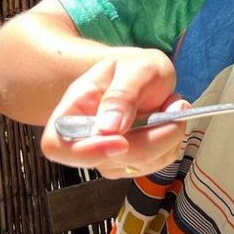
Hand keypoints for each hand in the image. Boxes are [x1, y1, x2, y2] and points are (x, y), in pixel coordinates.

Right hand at [40, 49, 188, 178]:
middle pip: (109, 160)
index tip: (121, 142)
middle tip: (175, 105)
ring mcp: (108, 156)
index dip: (86, 151)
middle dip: (151, 138)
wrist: (144, 77)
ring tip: (169, 105)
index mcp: (71, 112)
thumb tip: (108, 129)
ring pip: (138, 165)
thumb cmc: (134, 68)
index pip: (58, 145)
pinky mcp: (132, 163)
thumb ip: (122, 95)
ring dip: (166, 137)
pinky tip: (170, 120)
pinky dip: (172, 143)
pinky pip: (156, 164)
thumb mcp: (135, 68)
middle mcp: (85, 140)